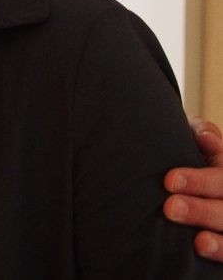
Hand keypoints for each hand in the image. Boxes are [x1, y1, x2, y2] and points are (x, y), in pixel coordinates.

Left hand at [165, 116, 222, 260]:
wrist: (187, 183)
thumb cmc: (189, 153)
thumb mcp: (197, 139)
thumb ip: (202, 134)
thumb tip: (206, 138)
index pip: (220, 177)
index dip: (199, 181)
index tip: (169, 180)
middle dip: (201, 210)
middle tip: (171, 207)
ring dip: (219, 241)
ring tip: (198, 241)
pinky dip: (221, 252)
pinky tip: (203, 248)